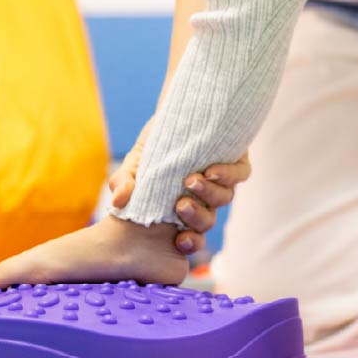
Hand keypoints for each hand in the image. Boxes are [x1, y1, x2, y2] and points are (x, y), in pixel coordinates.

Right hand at [109, 120, 250, 254]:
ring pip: (223, 198)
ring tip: (191, 181)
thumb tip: (118, 201)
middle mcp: (205, 201)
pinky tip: (211, 171)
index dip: (190, 243)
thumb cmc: (154, 147)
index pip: (192, 237)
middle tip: (180, 205)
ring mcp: (222, 183)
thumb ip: (123, 183)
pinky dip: (226, 175)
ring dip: (208, 193)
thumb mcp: (134, 164)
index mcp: (182, 210)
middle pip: (207, 221)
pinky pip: (238, 175)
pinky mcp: (236, 163)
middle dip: (196, 217)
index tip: (179, 241)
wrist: (176, 114)